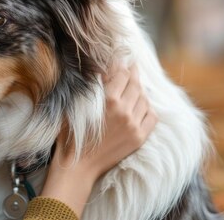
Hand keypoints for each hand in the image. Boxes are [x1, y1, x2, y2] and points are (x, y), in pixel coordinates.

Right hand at [40, 62, 157, 215]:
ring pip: (144, 99)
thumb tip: (102, 70)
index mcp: (109, 100)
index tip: (121, 59)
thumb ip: (92, 87)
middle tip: (131, 65)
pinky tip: (141, 104)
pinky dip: (148, 107)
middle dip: (133, 73)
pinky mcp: (139, 138)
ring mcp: (134, 125)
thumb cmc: (71, 133)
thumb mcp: (77, 104)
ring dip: (140, 90)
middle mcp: (125, 111)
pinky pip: (152, 116)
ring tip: (134, 85)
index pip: (122, 74)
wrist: (78, 165)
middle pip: (136, 84)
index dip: (122, 64)